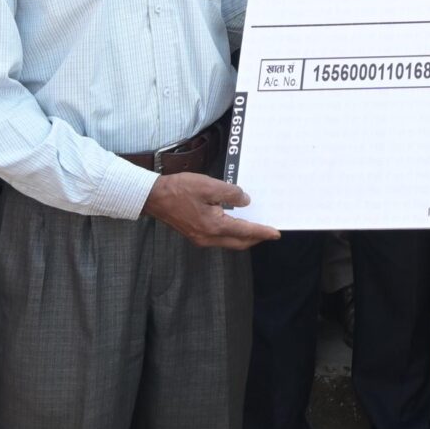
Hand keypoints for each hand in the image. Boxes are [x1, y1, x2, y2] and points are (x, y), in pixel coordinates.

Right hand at [143, 172, 281, 249]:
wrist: (153, 197)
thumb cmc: (179, 189)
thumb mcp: (209, 186)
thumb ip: (231, 194)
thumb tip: (245, 201)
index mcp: (214, 226)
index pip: (245, 232)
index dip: (262, 232)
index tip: (276, 233)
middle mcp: (208, 238)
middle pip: (239, 243)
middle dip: (256, 238)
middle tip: (269, 231)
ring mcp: (200, 238)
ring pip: (229, 242)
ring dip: (244, 236)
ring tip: (255, 226)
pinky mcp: (195, 235)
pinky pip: (220, 238)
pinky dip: (232, 233)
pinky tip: (235, 223)